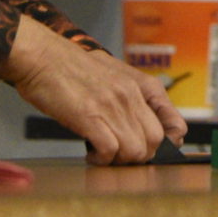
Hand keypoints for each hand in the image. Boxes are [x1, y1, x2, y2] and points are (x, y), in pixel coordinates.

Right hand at [3, 17, 185, 164]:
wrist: (42, 56)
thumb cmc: (72, 68)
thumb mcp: (114, 75)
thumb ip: (132, 97)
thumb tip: (142, 126)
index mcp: (142, 85)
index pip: (175, 124)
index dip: (169, 144)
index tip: (155, 151)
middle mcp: (131, 95)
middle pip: (155, 142)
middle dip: (140, 155)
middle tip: (120, 154)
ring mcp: (112, 105)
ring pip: (135, 151)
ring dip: (120, 160)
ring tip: (103, 154)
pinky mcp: (90, 116)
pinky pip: (110, 151)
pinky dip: (101, 160)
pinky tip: (91, 154)